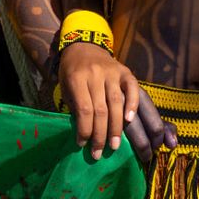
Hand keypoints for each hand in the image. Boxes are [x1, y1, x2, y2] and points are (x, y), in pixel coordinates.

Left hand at [58, 43, 176, 163]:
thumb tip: (84, 135)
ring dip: (116, 128)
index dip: (84, 130)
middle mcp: (96, 74)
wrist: (83, 46)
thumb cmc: (72, 71)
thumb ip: (75, 107)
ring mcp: (112, 71)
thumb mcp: (66, 87)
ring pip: (116, 103)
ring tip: (114, 146)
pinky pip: (133, 88)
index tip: (83, 145)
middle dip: (100, 135)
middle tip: (99, 153)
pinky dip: (133, 105)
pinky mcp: (125, 71)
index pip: (84, 109)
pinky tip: (130, 120)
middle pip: (101, 110)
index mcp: (77, 78)